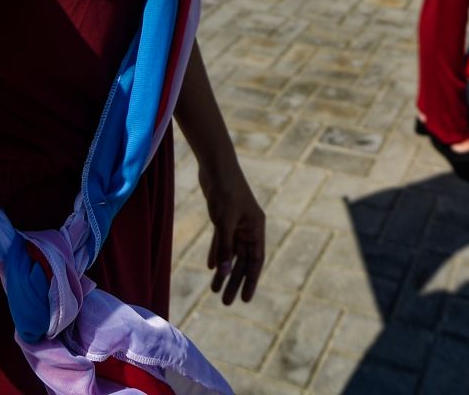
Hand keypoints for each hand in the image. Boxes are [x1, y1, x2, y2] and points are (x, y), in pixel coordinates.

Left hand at [199, 161, 264, 305]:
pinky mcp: (223, 217)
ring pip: (231, 253)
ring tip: (214, 290)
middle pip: (243, 260)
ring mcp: (236, 222)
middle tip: (226, 302)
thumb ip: (226, 246)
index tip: (246, 300)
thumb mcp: (224, 221)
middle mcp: (249, 227)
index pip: (256, 260)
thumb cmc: (225, 190)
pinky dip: (217, 253)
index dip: (251, 281)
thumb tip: (225, 273)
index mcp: (256, 227)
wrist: (215, 166)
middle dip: (235, 281)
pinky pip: (221, 241)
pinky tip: (211, 267)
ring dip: (224, 271)